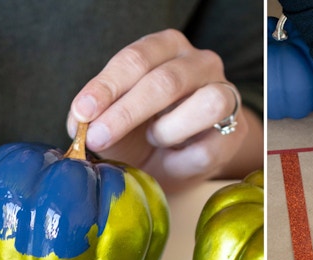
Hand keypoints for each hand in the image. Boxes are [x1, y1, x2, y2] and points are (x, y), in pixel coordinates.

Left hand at [67, 29, 261, 192]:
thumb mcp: (113, 117)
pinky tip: (171, 159)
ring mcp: (224, 94)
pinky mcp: (234, 131)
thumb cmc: (143, 131)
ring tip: (152, 140)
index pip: (136, 59)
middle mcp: (200, 62)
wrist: (180, 160)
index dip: (107, 87)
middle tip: (97, 138)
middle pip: (166, 81)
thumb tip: (78, 123)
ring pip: (205, 105)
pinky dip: (181, 159)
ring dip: (167, 130)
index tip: (82, 113)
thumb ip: (95, 115)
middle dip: (126, 112)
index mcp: (166, 47)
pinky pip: (209, 146)